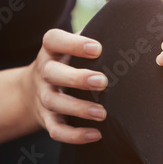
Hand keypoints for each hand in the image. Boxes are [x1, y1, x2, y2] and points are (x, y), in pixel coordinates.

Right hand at [24, 28, 109, 143]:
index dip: (73, 44)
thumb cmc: (67, 62)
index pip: (54, 40)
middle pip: (52, 73)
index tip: (97, 48)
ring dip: (78, 109)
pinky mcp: (46, 119)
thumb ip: (95, 35)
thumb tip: (131, 27)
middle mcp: (44, 71)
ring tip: (102, 113)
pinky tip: (96, 135)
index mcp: (51, 50)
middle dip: (77, 78)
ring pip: (54, 103)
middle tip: (103, 82)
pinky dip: (74, 135)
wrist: (31, 91)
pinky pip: (56, 130)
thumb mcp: (73, 46)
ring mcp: (42, 96)